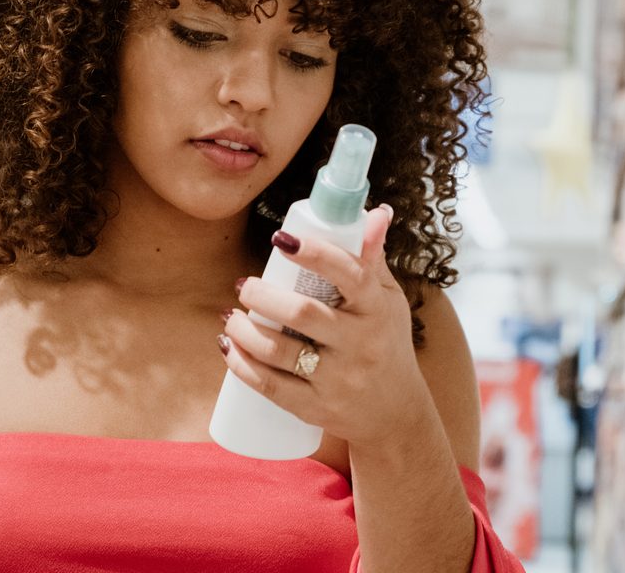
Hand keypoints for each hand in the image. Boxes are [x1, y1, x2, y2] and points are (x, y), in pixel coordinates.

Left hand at [220, 205, 431, 449]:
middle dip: (263, 296)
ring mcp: (339, 380)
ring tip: (232, 316)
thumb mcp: (388, 300)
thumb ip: (373, 258)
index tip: (281, 239)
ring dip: (245, 331)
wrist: (396, 413)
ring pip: (279, 351)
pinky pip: (271, 387)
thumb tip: (376, 212)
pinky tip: (228, 347)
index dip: (315, 254)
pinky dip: (242, 366)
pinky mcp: (317, 409)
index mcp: (378, 309)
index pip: (350, 274)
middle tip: (244, 285)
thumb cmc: (387, 342)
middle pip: (303, 314)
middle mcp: (361, 344)